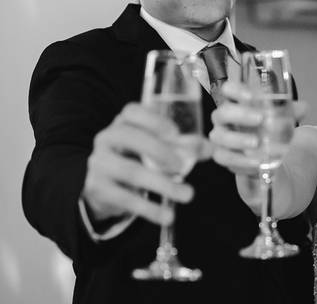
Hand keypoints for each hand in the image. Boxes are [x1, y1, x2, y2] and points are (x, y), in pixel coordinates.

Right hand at [81, 103, 193, 225]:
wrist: (105, 186)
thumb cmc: (138, 158)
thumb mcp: (157, 148)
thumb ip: (185, 147)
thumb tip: (210, 149)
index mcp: (124, 122)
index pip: (132, 111)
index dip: (153, 120)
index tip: (174, 133)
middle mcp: (107, 138)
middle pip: (129, 137)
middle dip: (159, 150)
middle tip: (181, 167)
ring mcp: (99, 163)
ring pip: (130, 171)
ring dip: (163, 184)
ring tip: (188, 194)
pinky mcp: (97, 188)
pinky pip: (125, 199)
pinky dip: (150, 208)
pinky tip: (167, 215)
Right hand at [209, 81, 307, 174]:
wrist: (261, 151)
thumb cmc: (266, 126)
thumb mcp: (280, 116)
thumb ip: (291, 111)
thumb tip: (303, 107)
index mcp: (236, 102)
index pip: (228, 89)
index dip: (236, 90)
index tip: (252, 96)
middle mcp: (224, 118)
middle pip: (222, 113)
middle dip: (240, 115)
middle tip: (261, 118)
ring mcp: (220, 137)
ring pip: (219, 137)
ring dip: (239, 139)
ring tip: (257, 143)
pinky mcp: (221, 155)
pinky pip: (224, 158)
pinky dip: (241, 160)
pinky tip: (257, 161)